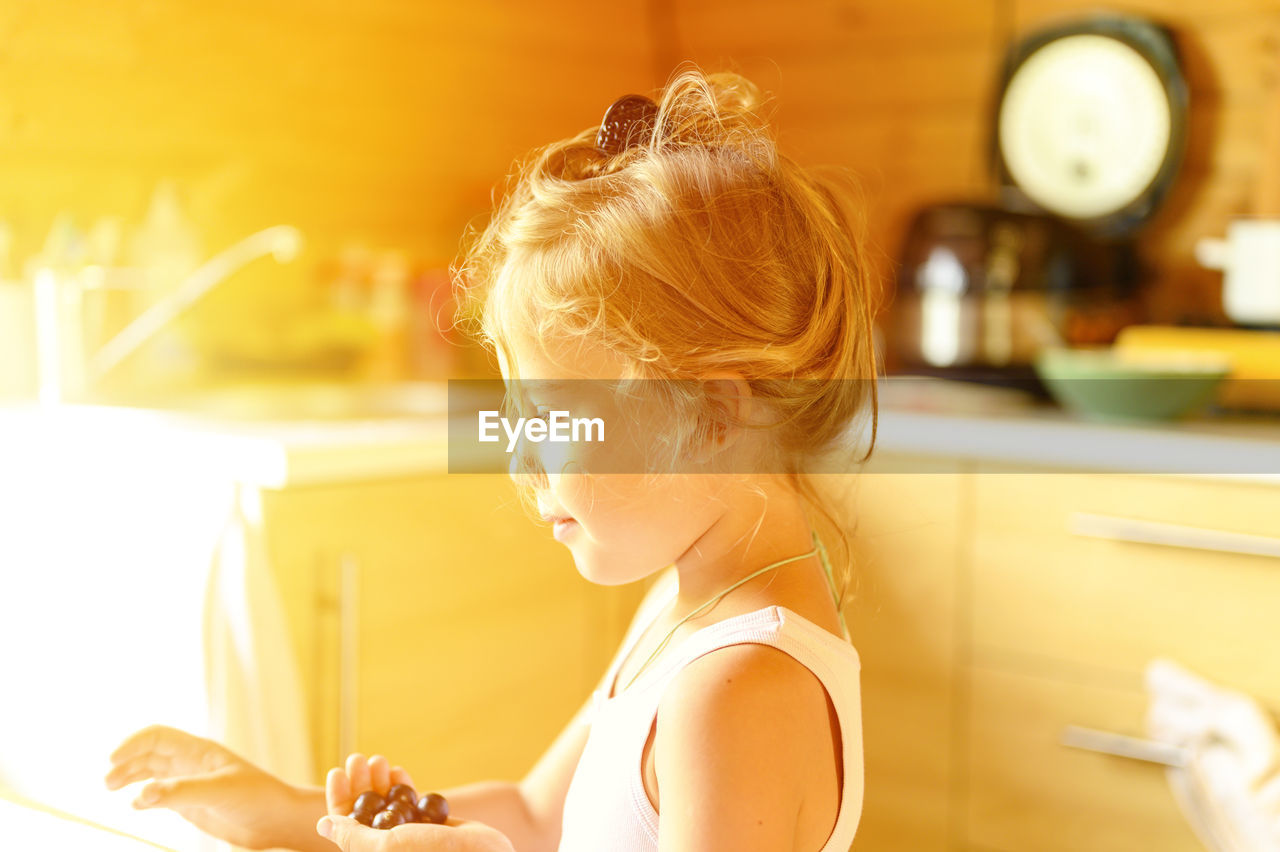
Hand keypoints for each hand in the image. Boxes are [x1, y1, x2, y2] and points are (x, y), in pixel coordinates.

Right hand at [104, 724, 298, 849]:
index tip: (112, 761)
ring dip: (130, 777)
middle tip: (108, 782)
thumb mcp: (219, 791)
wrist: (277, 820)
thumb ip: (181, 792)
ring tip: (111, 787)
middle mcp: (192, 763)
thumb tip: (142, 795)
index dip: (133, 744)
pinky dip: (143, 796)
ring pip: (151, 773)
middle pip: (149, 754)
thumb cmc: (257, 797)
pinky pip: (159, 794)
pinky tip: (136, 804)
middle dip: (126, 762)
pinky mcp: (191, 803)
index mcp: (199, 750)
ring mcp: (190, 783)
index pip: (158, 737)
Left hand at [318, 753, 514, 851]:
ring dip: (380, 782)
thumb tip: (322, 825)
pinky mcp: (429, 828)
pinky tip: (398, 771)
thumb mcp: (387, 846)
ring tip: (380, 760)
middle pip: (366, 813)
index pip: (345, 828)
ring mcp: (409, 838)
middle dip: (360, 784)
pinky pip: (410, 805)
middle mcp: (389, 848)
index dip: (338, 799)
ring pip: (387, 805)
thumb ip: (354, 836)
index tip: (336, 772)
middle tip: (357, 758)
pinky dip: (403, 787)